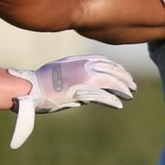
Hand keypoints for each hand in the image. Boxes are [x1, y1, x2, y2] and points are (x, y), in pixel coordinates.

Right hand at [6, 56, 135, 148]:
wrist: (32, 87)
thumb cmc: (42, 80)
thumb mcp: (61, 68)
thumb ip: (75, 72)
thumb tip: (86, 86)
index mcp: (79, 60)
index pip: (104, 61)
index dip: (116, 67)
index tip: (124, 73)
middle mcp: (84, 66)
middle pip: (111, 70)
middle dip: (124, 78)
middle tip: (132, 86)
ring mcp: (84, 78)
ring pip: (110, 82)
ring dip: (122, 89)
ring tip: (130, 95)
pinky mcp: (82, 92)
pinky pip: (102, 96)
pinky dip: (112, 100)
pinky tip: (119, 104)